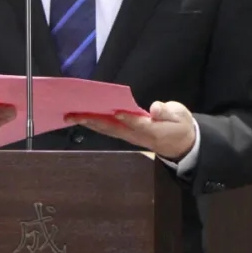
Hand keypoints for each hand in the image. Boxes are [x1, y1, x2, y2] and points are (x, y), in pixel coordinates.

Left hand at [67, 101, 195, 160]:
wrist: (180, 144)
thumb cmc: (179, 126)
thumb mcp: (180, 116)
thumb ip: (168, 112)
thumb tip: (155, 108)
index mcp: (151, 129)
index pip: (136, 123)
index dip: (126, 117)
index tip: (114, 110)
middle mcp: (136, 135)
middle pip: (112, 128)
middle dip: (93, 120)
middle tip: (74, 114)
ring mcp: (129, 136)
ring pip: (106, 130)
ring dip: (88, 123)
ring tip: (71, 116)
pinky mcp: (125, 135)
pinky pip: (107, 130)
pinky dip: (94, 124)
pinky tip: (83, 118)